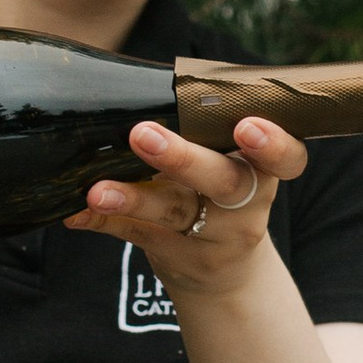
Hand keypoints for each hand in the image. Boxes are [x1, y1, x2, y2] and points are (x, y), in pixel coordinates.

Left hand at [64, 114, 304, 298]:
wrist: (225, 274)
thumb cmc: (220, 195)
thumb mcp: (230, 165)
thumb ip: (204, 129)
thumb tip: (136, 87)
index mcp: (262, 171)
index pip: (286, 160)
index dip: (274, 145)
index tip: (248, 127)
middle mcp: (244, 206)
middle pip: (222, 182)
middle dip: (183, 158)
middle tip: (144, 134)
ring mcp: (212, 237)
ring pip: (174, 213)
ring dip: (133, 198)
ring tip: (97, 189)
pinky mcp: (177, 257)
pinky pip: (137, 235)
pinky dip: (104, 221)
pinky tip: (75, 212)